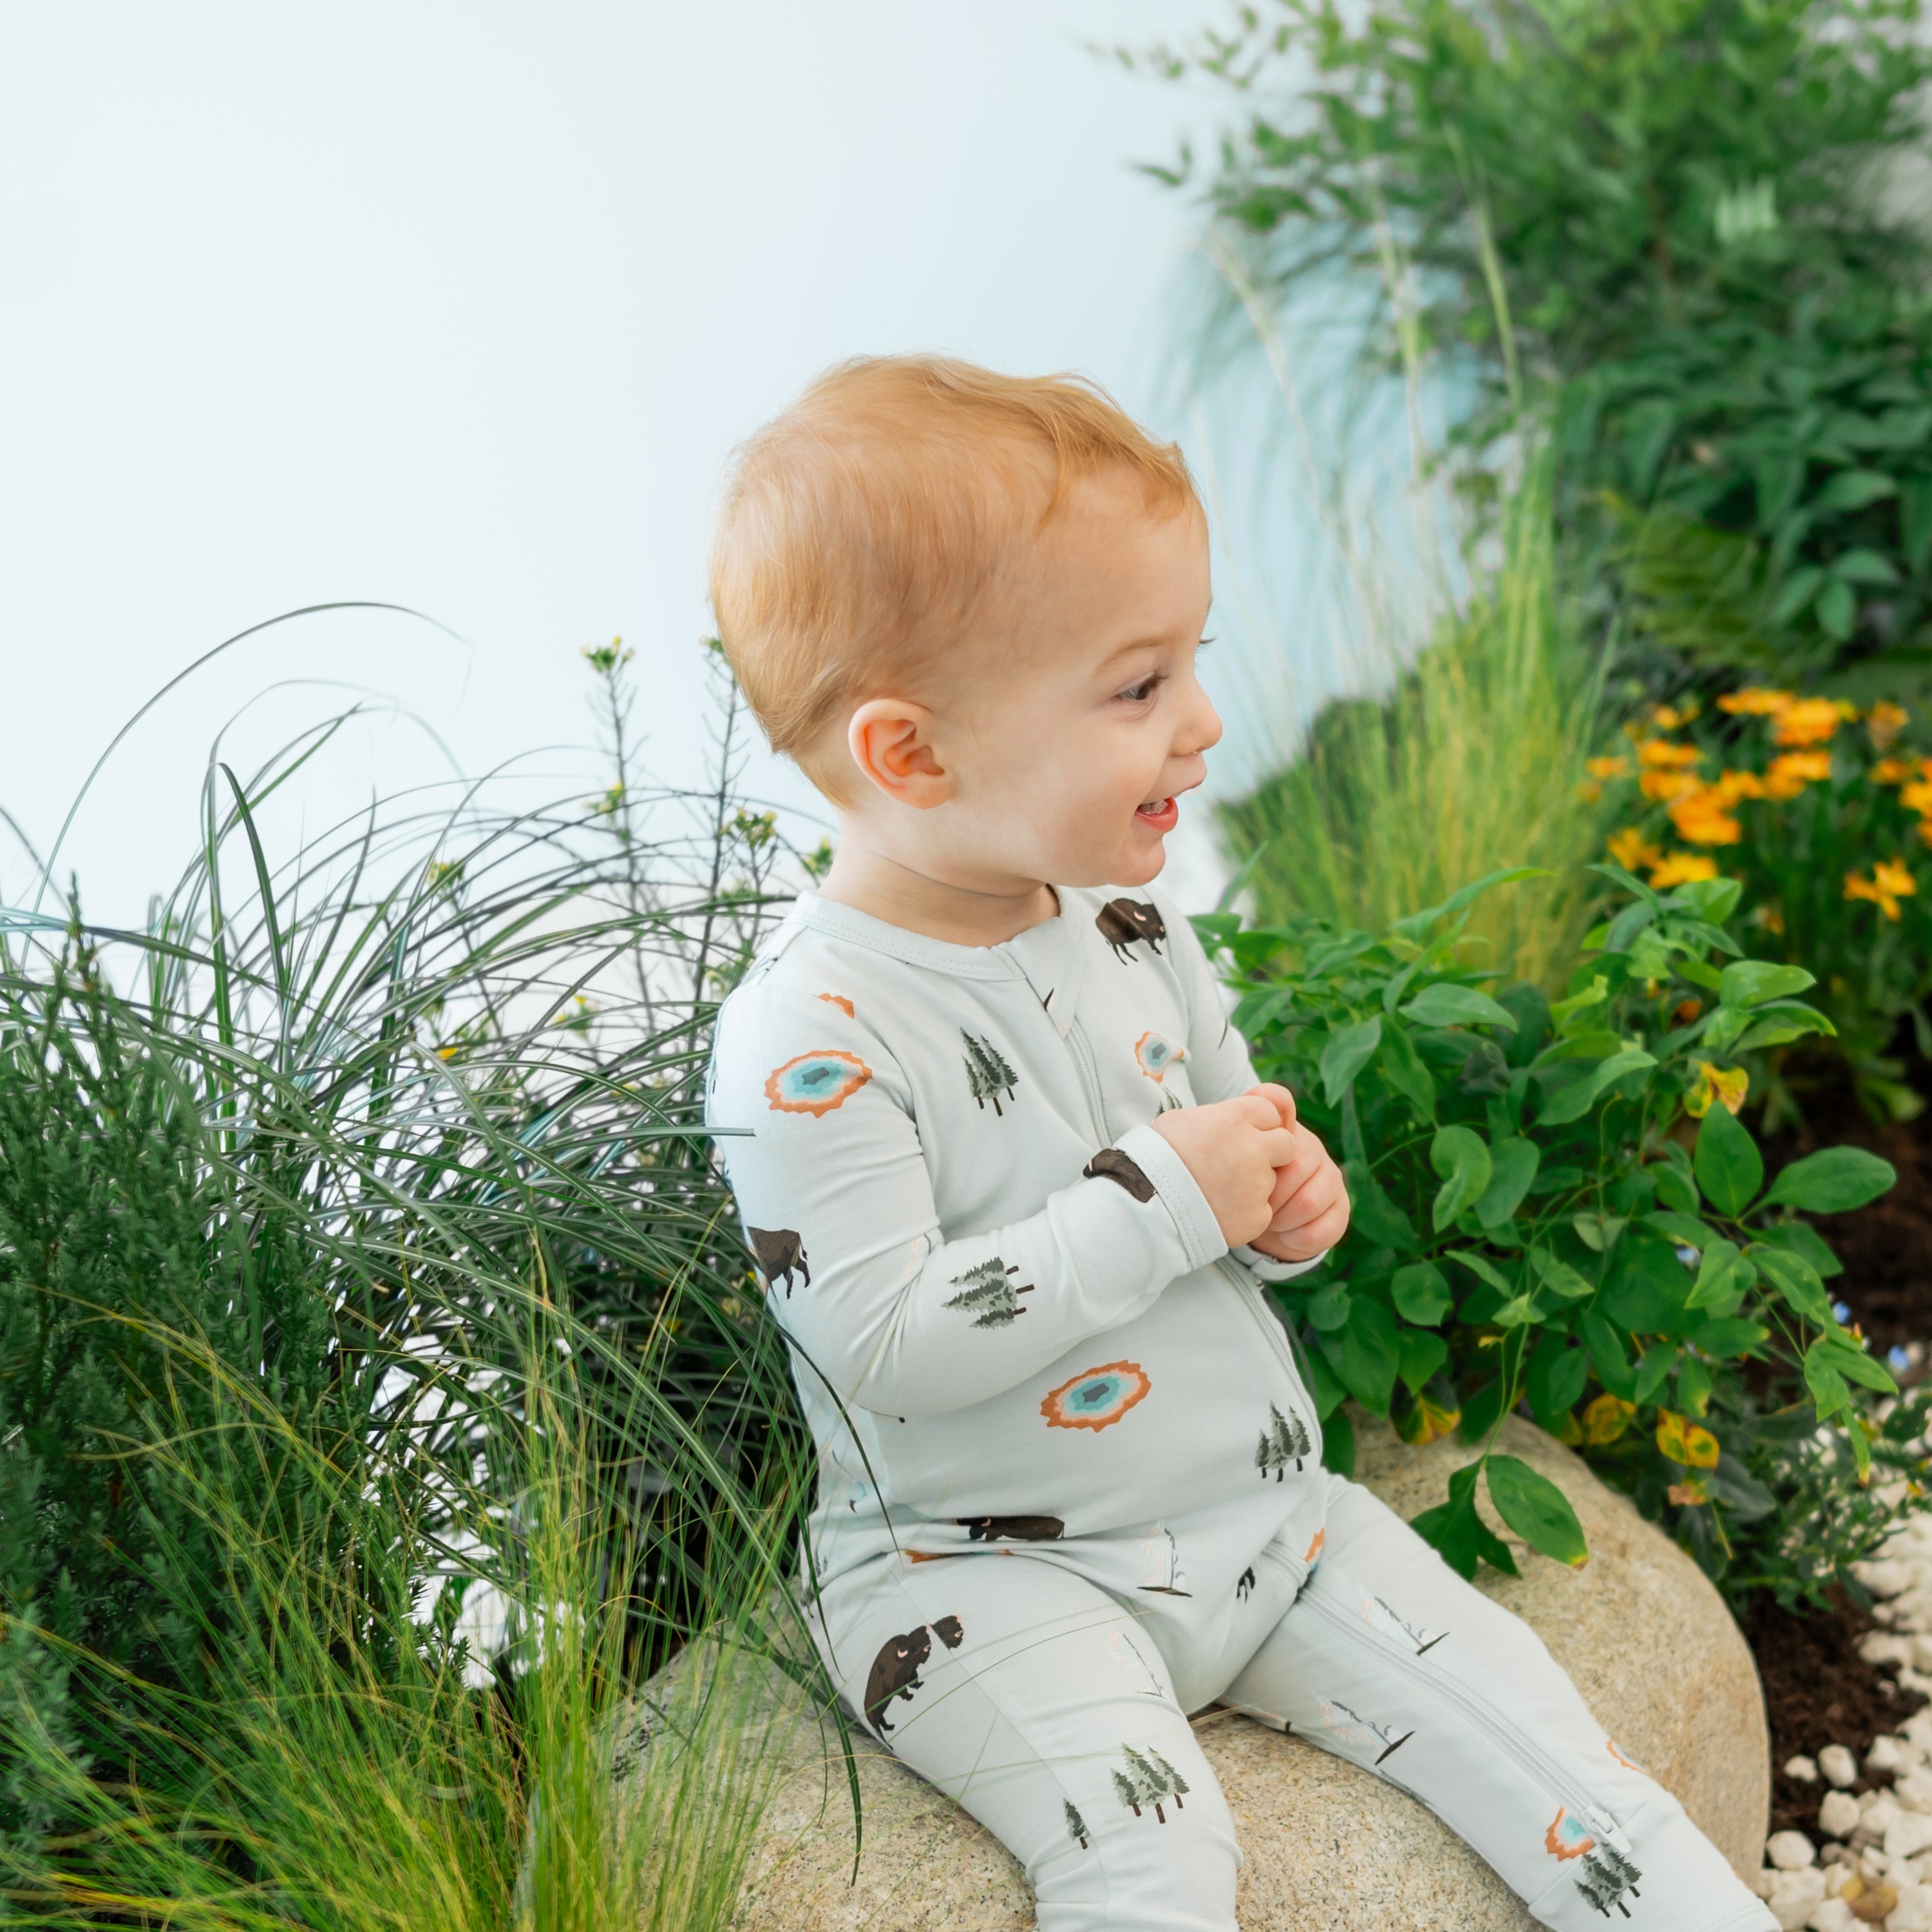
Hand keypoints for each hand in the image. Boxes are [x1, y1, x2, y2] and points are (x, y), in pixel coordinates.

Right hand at [1149, 1094, 1297, 1249]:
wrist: (1147, 1206)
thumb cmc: (1156, 1157)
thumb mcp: (1181, 1120)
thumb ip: (1217, 1116)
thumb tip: (1230, 1117)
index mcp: (1234, 1119)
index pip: (1270, 1111)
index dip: (1258, 1123)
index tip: (1243, 1134)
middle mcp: (1252, 1149)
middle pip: (1286, 1143)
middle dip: (1271, 1151)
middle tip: (1244, 1163)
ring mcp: (1258, 1185)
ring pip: (1272, 1179)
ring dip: (1254, 1184)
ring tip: (1218, 1191)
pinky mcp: (1257, 1216)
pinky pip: (1262, 1210)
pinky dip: (1246, 1212)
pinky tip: (1220, 1211)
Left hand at [1243, 1087, 1348, 1260]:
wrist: (1263, 1221)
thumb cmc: (1242, 1187)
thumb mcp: (1231, 1161)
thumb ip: (1232, 1133)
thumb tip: (1239, 1106)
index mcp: (1280, 1127)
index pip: (1277, 1101)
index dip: (1264, 1124)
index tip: (1254, 1154)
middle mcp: (1310, 1146)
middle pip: (1294, 1164)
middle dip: (1267, 1194)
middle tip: (1253, 1206)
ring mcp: (1330, 1177)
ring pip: (1309, 1201)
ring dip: (1282, 1219)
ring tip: (1267, 1222)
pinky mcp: (1341, 1208)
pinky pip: (1325, 1227)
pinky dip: (1298, 1237)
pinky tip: (1284, 1236)